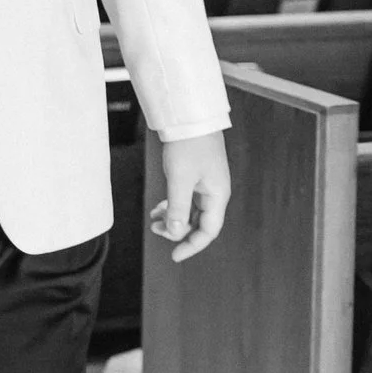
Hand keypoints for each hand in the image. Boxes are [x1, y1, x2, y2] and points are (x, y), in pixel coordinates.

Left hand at [148, 130, 230, 262]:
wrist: (190, 116)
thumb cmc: (188, 144)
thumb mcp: (180, 179)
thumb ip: (179, 208)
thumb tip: (176, 233)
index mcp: (217, 195)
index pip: (208, 231)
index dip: (192, 245)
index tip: (175, 255)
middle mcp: (214, 192)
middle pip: (199, 223)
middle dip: (178, 231)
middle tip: (156, 230)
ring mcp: (205, 184)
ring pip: (191, 211)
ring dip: (174, 218)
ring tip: (154, 220)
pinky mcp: (196, 176)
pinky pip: (186, 199)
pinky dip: (173, 206)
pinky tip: (159, 208)